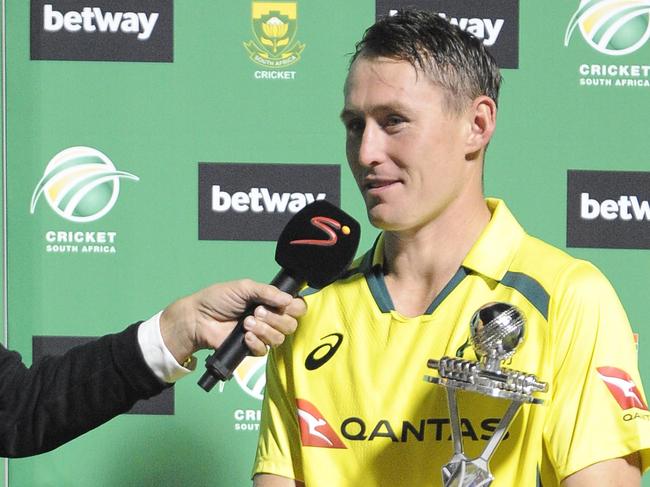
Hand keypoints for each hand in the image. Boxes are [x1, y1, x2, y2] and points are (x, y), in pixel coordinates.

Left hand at [159, 279, 306, 363]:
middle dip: (275, 318)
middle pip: (291, 324)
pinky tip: (245, 336)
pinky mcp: (252, 349)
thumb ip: (267, 291)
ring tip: (246, 323)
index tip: (283, 305)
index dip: (294, 308)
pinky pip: (265, 350)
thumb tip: (289, 299)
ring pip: (279, 338)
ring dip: (264, 329)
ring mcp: (262, 334)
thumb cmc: (218, 299)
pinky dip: (256, 342)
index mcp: (271, 302)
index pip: (296, 307)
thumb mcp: (244, 287)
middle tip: (256, 311)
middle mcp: (270, 318)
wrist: (199, 318)